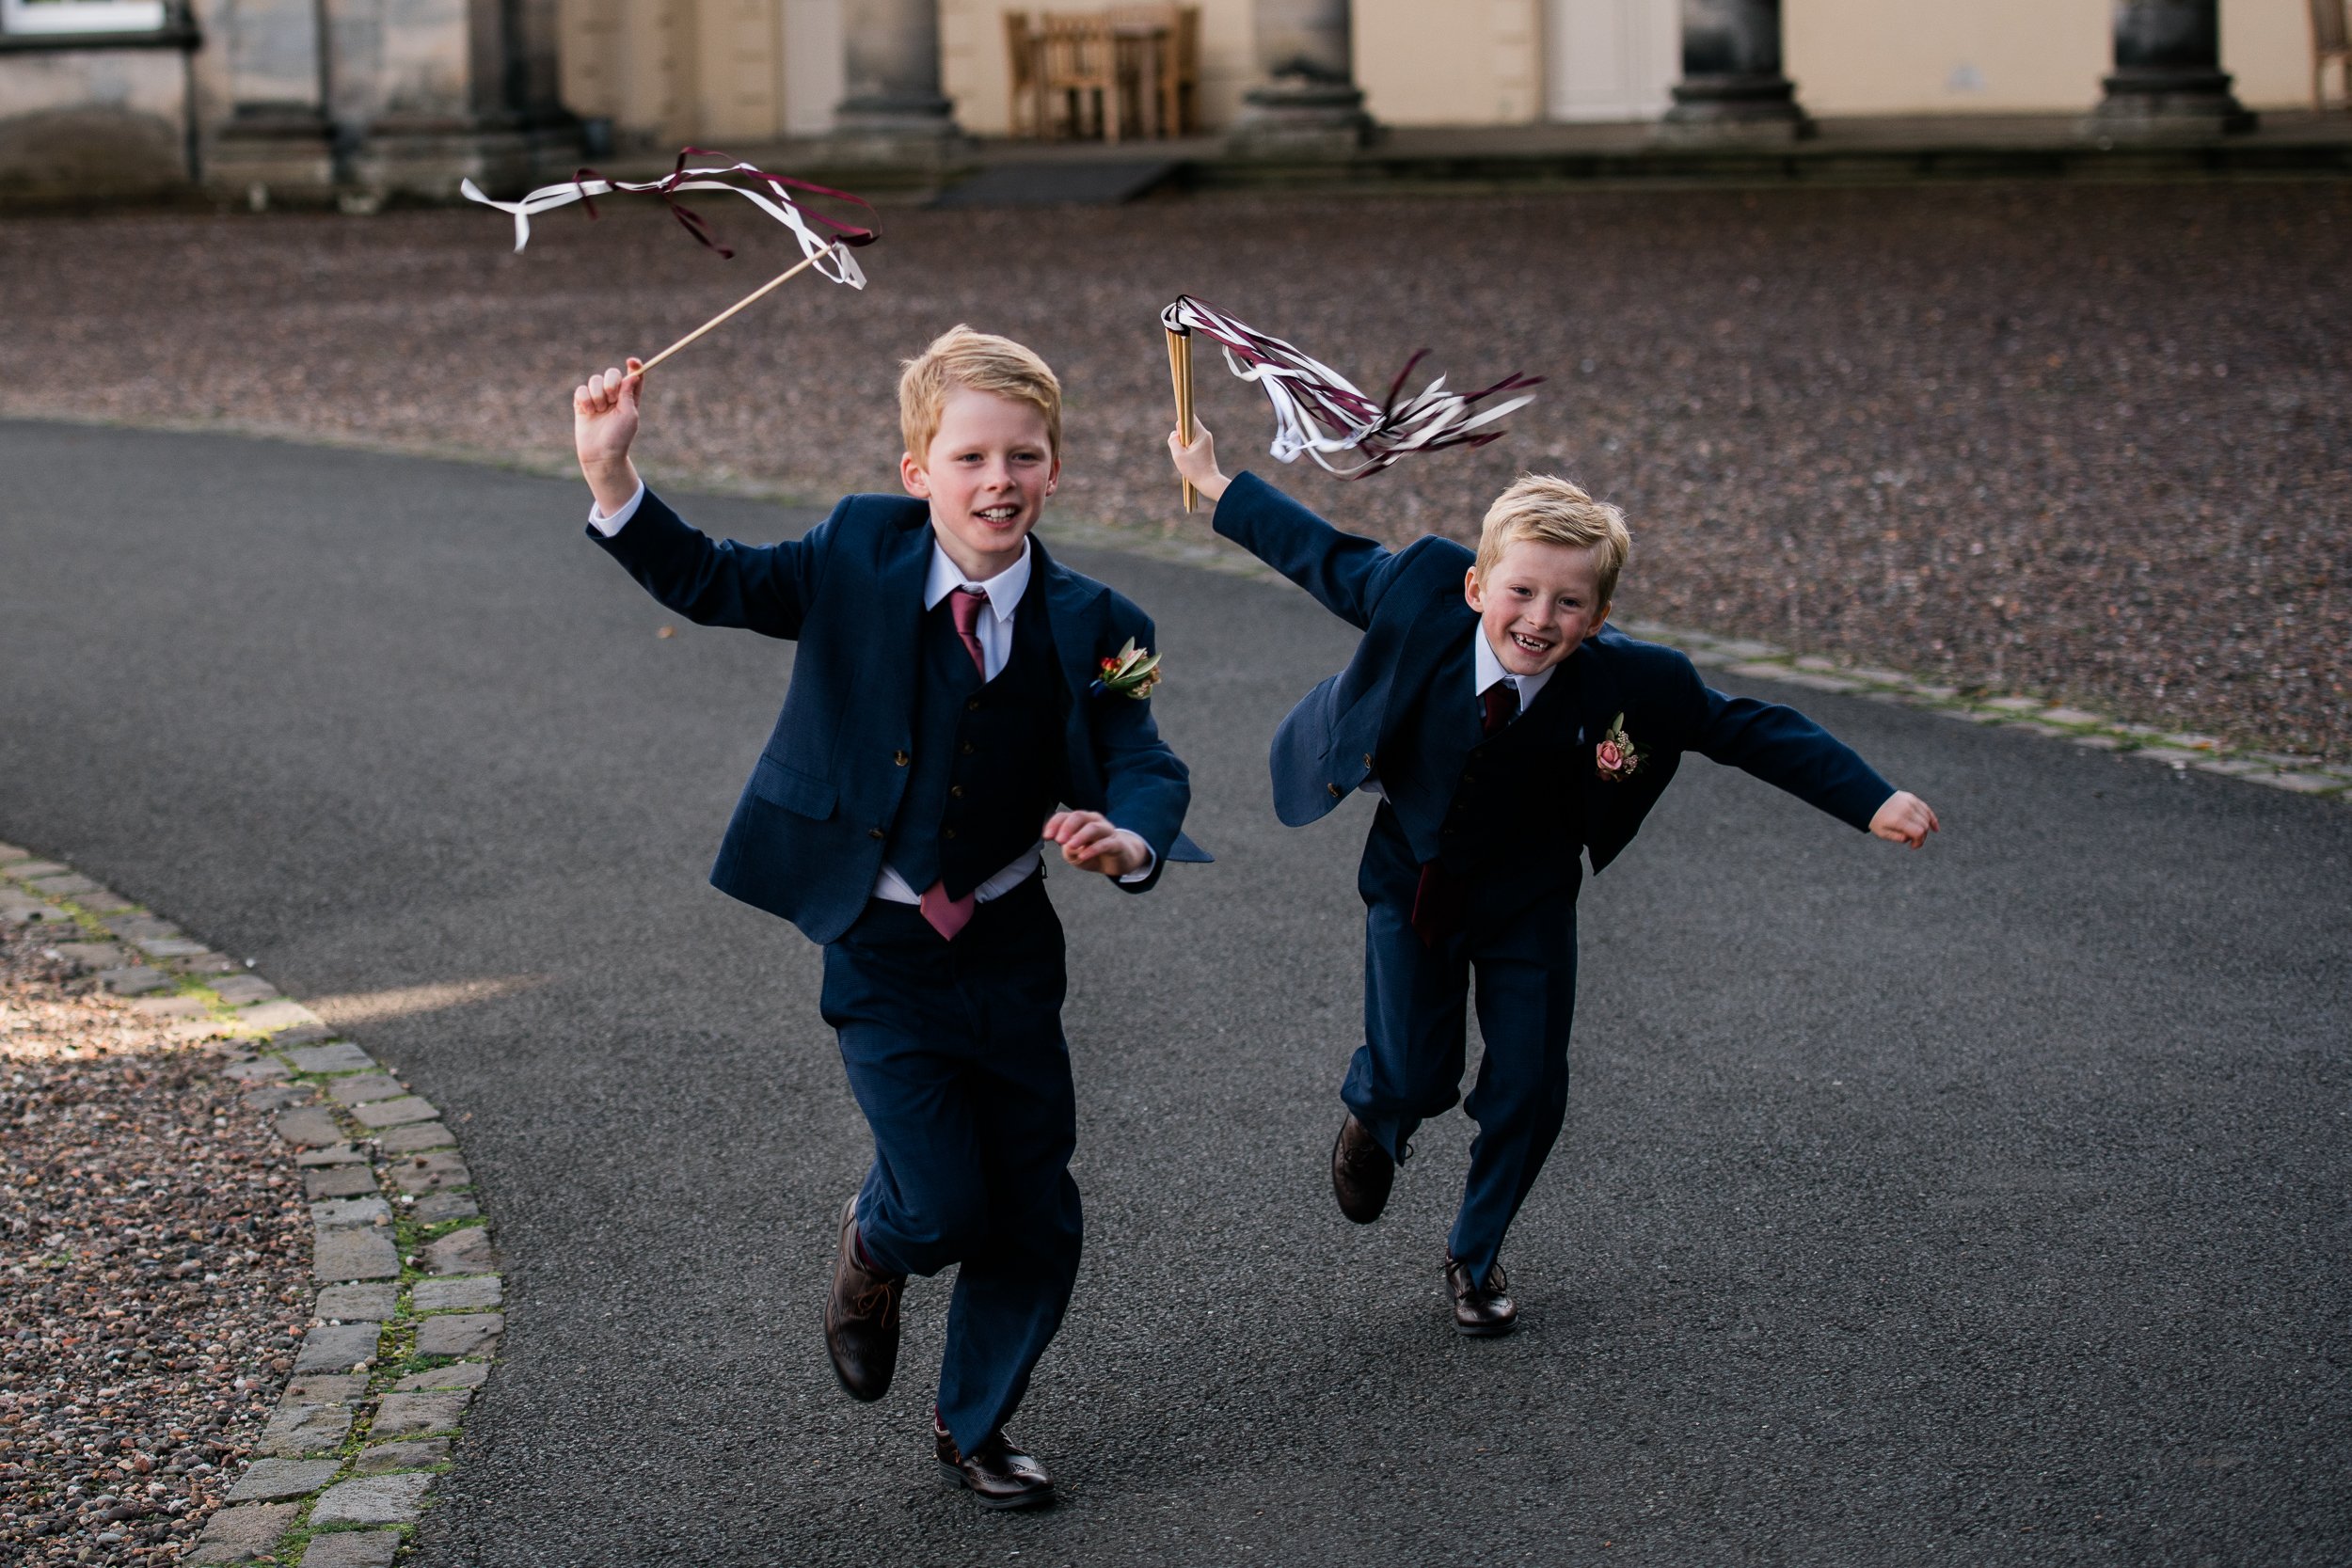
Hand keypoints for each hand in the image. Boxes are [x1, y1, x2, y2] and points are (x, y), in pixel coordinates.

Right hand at [574, 358, 643, 516]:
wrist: (600, 454)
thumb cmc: (619, 437)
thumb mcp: (629, 414)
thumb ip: (629, 393)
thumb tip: (633, 374)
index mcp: (630, 397)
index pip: (633, 376)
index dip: (634, 366)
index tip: (632, 361)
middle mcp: (614, 396)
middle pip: (611, 374)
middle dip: (611, 383)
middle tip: (612, 398)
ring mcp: (597, 399)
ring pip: (594, 380)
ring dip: (597, 394)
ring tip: (599, 411)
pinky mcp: (582, 404)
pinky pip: (581, 389)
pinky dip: (585, 399)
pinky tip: (588, 412)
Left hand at [1042, 810, 1149, 876]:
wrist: (1119, 860)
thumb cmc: (1093, 853)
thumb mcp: (1075, 854)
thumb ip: (1068, 850)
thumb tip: (1066, 846)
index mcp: (1080, 821)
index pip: (1065, 816)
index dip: (1054, 824)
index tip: (1046, 837)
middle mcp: (1094, 821)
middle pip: (1079, 816)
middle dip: (1067, 827)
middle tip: (1059, 840)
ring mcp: (1107, 831)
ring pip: (1093, 827)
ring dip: (1080, 836)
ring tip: (1070, 846)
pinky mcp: (1117, 844)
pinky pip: (1105, 844)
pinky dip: (1093, 849)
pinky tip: (1083, 855)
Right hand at [1167, 421, 1229, 504]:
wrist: (1209, 482)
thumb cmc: (1194, 469)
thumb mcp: (1178, 455)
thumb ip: (1173, 440)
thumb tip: (1174, 433)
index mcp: (1201, 434)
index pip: (1189, 417)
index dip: (1180, 422)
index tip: (1178, 434)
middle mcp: (1205, 434)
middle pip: (1187, 426)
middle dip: (1180, 435)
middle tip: (1182, 450)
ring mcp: (1205, 441)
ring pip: (1188, 435)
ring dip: (1183, 443)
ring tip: (1185, 456)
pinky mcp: (1204, 447)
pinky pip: (1191, 442)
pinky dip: (1186, 448)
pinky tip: (1188, 459)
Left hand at [1869, 791, 1939, 847]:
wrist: (1870, 799)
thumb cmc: (1876, 819)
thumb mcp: (1882, 832)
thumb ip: (1898, 838)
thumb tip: (1911, 838)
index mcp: (1898, 819)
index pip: (1918, 832)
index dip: (1919, 842)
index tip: (1912, 846)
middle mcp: (1906, 810)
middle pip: (1924, 826)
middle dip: (1922, 837)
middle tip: (1914, 842)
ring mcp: (1910, 802)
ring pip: (1927, 818)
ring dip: (1926, 829)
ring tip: (1919, 835)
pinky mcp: (1912, 798)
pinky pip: (1926, 809)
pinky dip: (1931, 819)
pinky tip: (1935, 828)